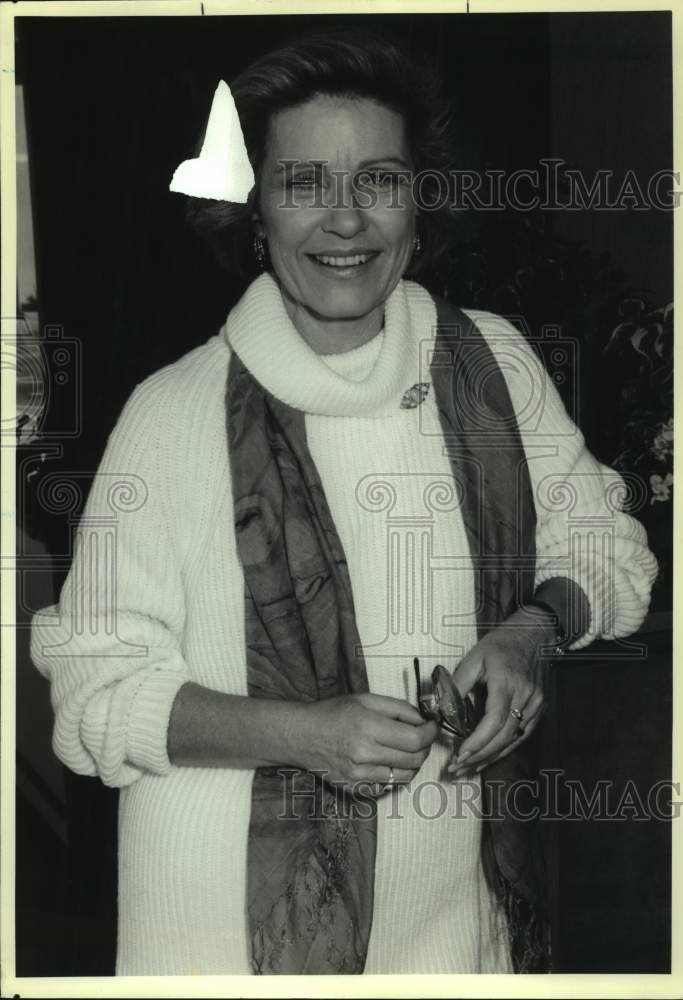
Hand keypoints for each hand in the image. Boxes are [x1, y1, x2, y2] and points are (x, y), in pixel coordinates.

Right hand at [294, 693, 438, 795]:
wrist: (300, 736)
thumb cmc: (332, 713)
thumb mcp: (365, 699)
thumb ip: (398, 708)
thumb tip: (423, 720)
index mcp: (367, 727)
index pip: (414, 740)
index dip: (430, 734)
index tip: (432, 727)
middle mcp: (364, 754)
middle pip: (414, 760)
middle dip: (425, 748)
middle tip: (422, 737)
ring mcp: (359, 776)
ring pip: (405, 776)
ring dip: (413, 763)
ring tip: (406, 750)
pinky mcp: (354, 789)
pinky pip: (388, 787)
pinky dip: (395, 775)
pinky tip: (388, 761)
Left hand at [447, 608, 553, 776]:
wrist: (529, 636)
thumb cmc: (498, 646)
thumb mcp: (473, 658)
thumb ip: (457, 684)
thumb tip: (441, 709)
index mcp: (506, 682)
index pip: (494, 720)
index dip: (478, 741)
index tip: (460, 755)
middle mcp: (525, 696)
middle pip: (504, 735)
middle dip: (480, 755)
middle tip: (457, 768)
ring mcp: (534, 704)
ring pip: (514, 739)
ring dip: (491, 757)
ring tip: (468, 768)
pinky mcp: (538, 709)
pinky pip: (521, 735)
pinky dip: (504, 749)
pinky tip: (488, 758)